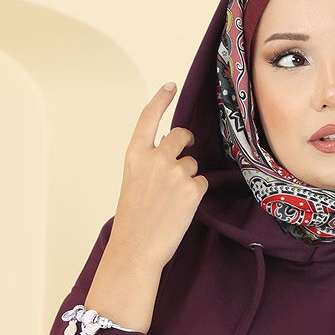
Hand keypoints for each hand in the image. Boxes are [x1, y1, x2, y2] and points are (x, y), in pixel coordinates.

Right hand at [108, 83, 208, 273]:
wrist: (136, 249)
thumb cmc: (133, 220)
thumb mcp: (133, 181)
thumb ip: (149, 161)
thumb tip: (170, 146)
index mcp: (135, 154)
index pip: (149, 117)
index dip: (161, 99)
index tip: (171, 85)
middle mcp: (155, 158)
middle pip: (180, 135)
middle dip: (186, 141)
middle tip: (186, 149)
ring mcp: (175, 172)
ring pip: (192, 164)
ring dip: (188, 177)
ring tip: (172, 200)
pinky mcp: (192, 189)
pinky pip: (201, 182)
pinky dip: (195, 193)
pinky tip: (181, 208)